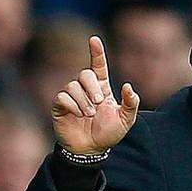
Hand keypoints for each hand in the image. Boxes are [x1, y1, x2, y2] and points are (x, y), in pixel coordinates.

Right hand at [51, 36, 139, 154]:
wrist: (91, 150)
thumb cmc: (108, 134)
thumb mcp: (126, 120)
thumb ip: (131, 104)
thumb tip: (128, 86)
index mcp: (101, 88)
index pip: (98, 66)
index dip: (96, 52)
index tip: (94, 39)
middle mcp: (85, 90)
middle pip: (85, 74)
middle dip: (92, 87)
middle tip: (98, 103)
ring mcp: (72, 97)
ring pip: (73, 86)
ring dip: (83, 101)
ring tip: (89, 115)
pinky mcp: (60, 106)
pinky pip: (62, 97)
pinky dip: (72, 105)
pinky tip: (78, 115)